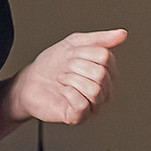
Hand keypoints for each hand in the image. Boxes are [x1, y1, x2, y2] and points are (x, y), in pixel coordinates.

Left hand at [8, 29, 124, 125]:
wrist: (28, 83)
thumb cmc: (50, 66)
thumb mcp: (73, 44)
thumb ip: (99, 39)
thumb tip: (122, 34)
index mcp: (105, 71)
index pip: (106, 57)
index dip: (84, 52)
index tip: (72, 55)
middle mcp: (103, 89)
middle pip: (100, 73)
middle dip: (75, 66)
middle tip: (66, 69)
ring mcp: (93, 104)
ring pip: (94, 89)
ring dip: (71, 80)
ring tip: (64, 81)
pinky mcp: (79, 116)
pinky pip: (82, 103)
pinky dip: (68, 93)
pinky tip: (63, 92)